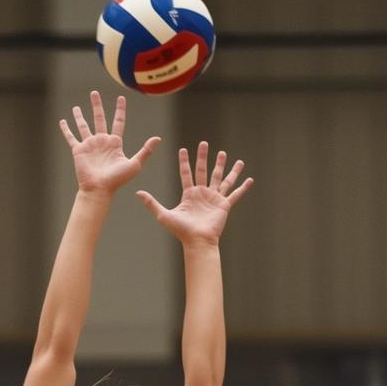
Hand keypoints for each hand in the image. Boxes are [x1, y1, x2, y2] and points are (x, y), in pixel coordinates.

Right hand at [59, 90, 160, 196]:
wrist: (99, 190)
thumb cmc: (117, 180)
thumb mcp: (135, 164)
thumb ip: (145, 151)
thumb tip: (158, 138)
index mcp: (114, 143)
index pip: (118, 122)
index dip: (120, 110)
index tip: (121, 98)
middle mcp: (102, 142)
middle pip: (99, 118)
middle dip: (96, 105)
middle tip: (94, 93)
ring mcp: (89, 145)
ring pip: (84, 126)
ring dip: (80, 116)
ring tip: (77, 106)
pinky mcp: (78, 150)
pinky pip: (71, 137)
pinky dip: (66, 129)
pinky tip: (62, 121)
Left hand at [138, 141, 252, 245]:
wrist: (197, 242)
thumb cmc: (181, 231)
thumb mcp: (164, 215)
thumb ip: (152, 203)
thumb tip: (137, 193)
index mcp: (190, 195)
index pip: (187, 174)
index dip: (185, 162)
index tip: (183, 149)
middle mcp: (202, 194)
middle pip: (204, 171)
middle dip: (204, 157)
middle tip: (204, 143)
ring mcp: (214, 199)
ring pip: (221, 178)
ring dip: (224, 166)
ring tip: (226, 154)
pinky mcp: (224, 205)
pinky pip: (235, 194)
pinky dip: (243, 187)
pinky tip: (249, 179)